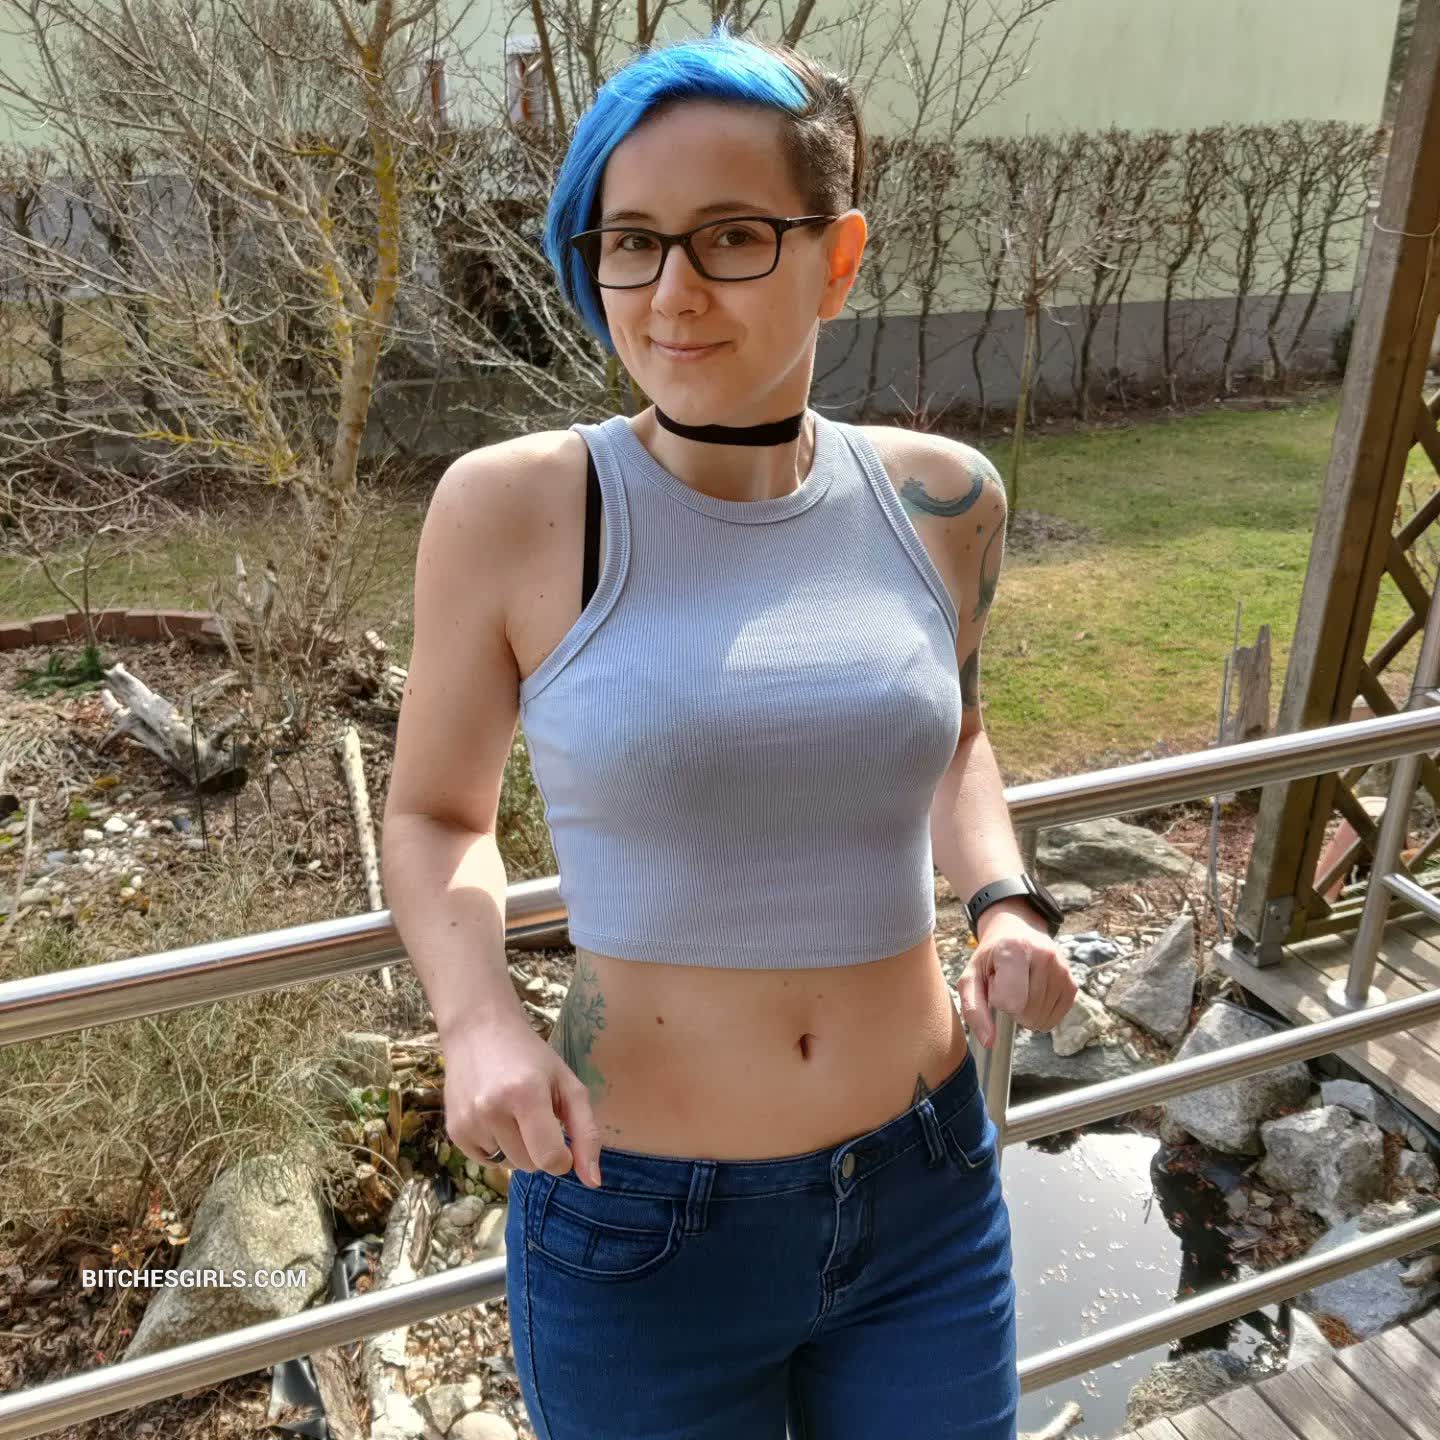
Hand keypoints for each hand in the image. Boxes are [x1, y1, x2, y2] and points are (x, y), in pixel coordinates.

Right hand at [440, 1013, 604, 1187]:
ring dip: (517, 1147)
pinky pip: (487, 1161)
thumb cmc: (532, 1058)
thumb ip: (586, 1133)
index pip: (550, 1159)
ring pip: (509, 1165)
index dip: (563, 1157)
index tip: (562, 1138)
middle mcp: (491, 1110)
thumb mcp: (568, 1085)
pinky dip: (496, 1146)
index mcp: (526, 1095)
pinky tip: (494, 1116)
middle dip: (539, 1148)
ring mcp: (468, 1122)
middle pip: (530, 1166)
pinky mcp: (454, 1131)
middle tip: (534, 1113)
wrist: (479, 1030)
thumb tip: (594, 1182)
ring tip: (512, 1111)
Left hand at [955, 909, 1076, 1049]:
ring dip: (1026, 1013)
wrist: (1017, 933)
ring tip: (1020, 988)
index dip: (998, 1001)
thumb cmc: (990, 959)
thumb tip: (989, 1042)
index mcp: (1014, 949)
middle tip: (1006, 986)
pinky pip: (1054, 1019)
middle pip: (1027, 1012)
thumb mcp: (971, 977)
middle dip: (1012, 1009)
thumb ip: (973, 1010)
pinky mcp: (1072, 983)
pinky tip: (1033, 996)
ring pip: (1041, 1019)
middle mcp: (1044, 955)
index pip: (1010, 1001)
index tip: (995, 984)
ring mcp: (1062, 969)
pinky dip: (1040, 1016)